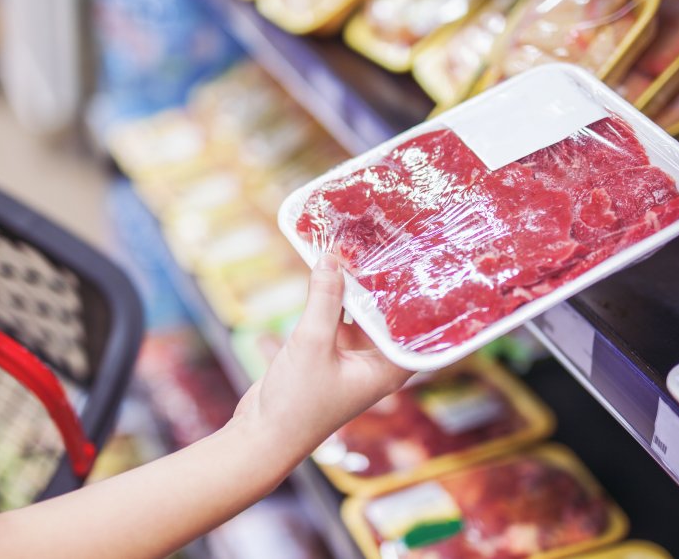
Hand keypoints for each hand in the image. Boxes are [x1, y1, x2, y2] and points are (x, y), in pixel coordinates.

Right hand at [235, 254, 411, 453]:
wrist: (262, 436)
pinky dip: (332, 300)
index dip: (416, 295)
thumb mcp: (312, 343)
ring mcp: (351, 359)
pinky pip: (336, 319)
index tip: (416, 260)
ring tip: (356, 249)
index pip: (415, 326)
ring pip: (359, 314)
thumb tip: (331, 259)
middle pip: (386, 316)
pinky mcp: (328, 354)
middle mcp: (375, 363)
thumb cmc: (297, 404)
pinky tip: (327, 271)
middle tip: (385, 242)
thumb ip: (324, 299)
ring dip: (353, 289)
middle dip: (381, 285)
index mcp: (387, 368)